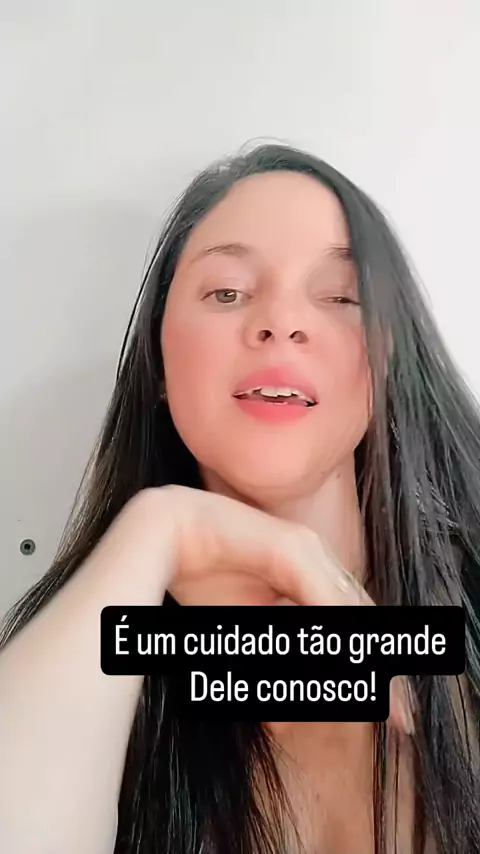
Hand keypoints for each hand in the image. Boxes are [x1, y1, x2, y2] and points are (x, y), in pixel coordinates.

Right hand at [131, 486, 412, 733]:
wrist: (165, 532)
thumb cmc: (200, 574)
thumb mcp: (245, 626)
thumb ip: (275, 652)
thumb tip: (290, 707)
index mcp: (307, 576)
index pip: (352, 622)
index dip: (371, 665)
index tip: (386, 709)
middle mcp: (315, 559)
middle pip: (361, 617)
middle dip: (382, 671)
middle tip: (399, 718)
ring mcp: (306, 550)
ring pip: (350, 611)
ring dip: (366, 658)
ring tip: (377, 702)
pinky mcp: (292, 547)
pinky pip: (324, 598)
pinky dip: (338, 632)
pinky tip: (353, 666)